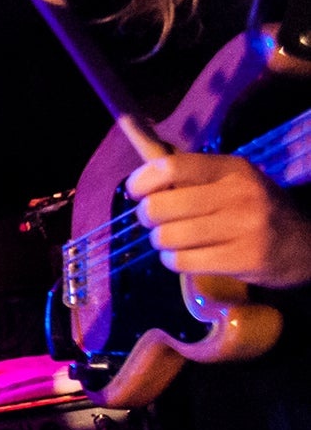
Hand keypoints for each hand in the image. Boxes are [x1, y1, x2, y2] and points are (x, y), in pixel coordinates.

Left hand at [128, 153, 310, 288]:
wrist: (304, 244)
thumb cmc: (255, 210)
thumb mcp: (231, 182)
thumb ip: (192, 178)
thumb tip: (140, 182)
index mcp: (231, 169)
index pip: (170, 167)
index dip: (142, 181)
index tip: (135, 192)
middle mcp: (239, 194)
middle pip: (161, 206)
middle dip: (147, 217)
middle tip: (154, 222)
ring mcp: (244, 227)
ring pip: (168, 237)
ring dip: (161, 243)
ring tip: (172, 241)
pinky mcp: (244, 258)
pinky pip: (183, 262)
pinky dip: (173, 261)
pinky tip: (183, 257)